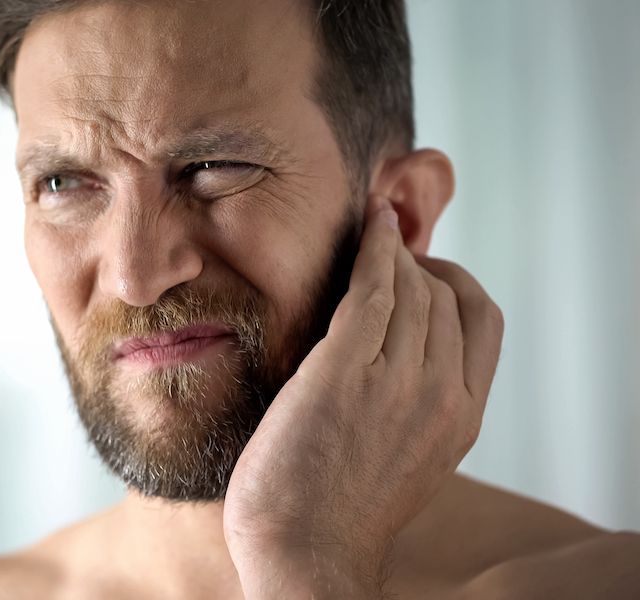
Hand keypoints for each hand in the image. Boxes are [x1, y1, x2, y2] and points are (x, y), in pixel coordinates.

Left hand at [223, 202, 504, 598]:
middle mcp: (442, 394)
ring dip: (394, 253)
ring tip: (374, 237)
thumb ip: (423, 404)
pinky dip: (376, 249)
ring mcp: (396, 381)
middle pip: (445, 296)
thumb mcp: (411, 458)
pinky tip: (369, 227)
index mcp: (463, 418)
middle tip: (387, 252)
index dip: (457, 283)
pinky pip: (373, 288)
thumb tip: (410, 351)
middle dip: (418, 264)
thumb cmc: (342, 508)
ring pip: (411, 287)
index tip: (426, 271)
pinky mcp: (344, 370)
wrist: (304, 551)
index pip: (483, 321)